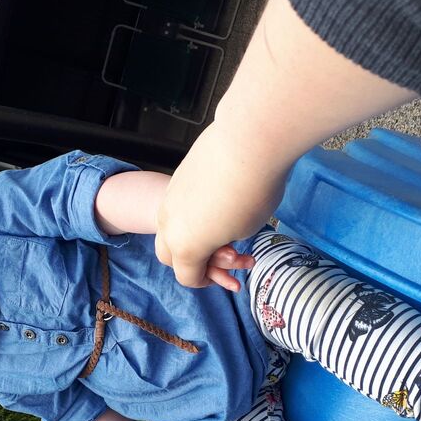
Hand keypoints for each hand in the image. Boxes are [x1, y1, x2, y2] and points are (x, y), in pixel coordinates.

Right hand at [155, 123, 283, 288]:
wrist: (248, 140)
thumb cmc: (253, 194)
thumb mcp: (243, 231)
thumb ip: (222, 242)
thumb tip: (217, 235)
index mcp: (185, 246)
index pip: (188, 276)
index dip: (208, 280)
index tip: (229, 276)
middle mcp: (168, 224)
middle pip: (169, 255)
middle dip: (192, 261)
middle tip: (223, 255)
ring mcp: (170, 198)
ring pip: (170, 227)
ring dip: (192, 235)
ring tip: (227, 227)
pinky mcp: (178, 176)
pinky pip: (178, 204)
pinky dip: (193, 212)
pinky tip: (220, 202)